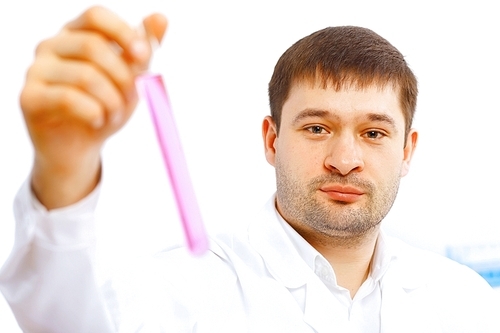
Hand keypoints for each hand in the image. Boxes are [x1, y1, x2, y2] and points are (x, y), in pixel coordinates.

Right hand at [20, 6, 167, 208]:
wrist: (79, 148)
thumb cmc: (105, 106)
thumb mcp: (130, 79)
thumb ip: (143, 50)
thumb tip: (161, 17)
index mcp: (76, 35)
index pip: (96, 16)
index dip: (122, 32)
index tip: (143, 56)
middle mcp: (51, 46)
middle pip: (92, 46)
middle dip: (122, 77)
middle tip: (131, 99)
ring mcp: (36, 71)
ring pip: (85, 76)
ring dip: (112, 101)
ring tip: (114, 115)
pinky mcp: (29, 98)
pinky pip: (68, 99)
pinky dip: (94, 113)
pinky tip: (97, 121)